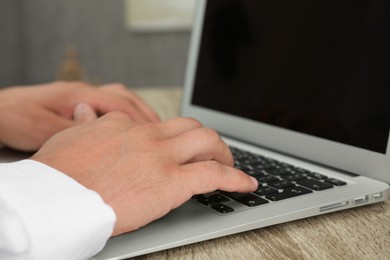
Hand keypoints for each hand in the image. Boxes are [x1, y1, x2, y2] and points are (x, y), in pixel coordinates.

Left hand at [0, 82, 159, 151]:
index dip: (142, 119)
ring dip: (137, 112)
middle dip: (146, 113)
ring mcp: (82, 97)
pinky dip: (124, 114)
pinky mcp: (78, 104)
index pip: (121, 104)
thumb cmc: (17, 118)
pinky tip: (127, 127)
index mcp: (80, 95)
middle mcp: (84, 93)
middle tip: (162, 129)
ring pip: (119, 99)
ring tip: (151, 127)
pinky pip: (109, 105)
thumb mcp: (46, 130)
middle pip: (125, 97)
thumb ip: (78, 130)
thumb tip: (107, 135)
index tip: (157, 132)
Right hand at [31, 104, 257, 235]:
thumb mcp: (66, 140)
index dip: (172, 139)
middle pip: (190, 126)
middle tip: (212, 153)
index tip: (175, 149)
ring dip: (223, 152)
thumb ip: (83, 125)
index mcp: (124, 126)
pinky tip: (247, 184)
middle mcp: (147, 135)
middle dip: (206, 139)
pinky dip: (236, 178)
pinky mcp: (172, 181)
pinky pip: (215, 174)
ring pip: (208, 141)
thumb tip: (85, 112)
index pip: (159, 126)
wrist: (55, 199)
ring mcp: (162, 156)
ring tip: (230, 165)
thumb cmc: (57, 176)